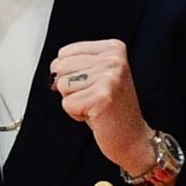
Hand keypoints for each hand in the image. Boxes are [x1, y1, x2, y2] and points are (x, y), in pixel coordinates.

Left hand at [50, 39, 154, 174]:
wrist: (132, 137)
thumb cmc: (112, 109)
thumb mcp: (96, 76)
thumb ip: (75, 65)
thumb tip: (53, 77)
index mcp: (113, 48)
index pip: (65, 52)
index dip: (70, 73)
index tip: (92, 85)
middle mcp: (113, 59)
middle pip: (61, 67)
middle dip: (70, 88)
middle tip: (93, 97)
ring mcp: (110, 77)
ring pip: (62, 85)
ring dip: (74, 101)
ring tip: (94, 105)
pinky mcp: (102, 97)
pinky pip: (67, 104)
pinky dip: (76, 114)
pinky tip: (95, 114)